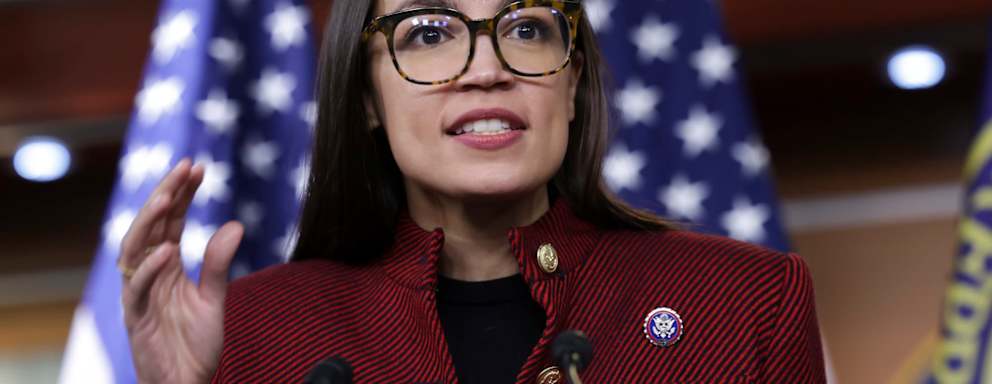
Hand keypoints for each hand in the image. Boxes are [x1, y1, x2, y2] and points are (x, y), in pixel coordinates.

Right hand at [119, 159, 243, 383]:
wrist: (185, 383)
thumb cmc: (194, 344)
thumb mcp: (214, 299)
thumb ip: (218, 264)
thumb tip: (235, 224)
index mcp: (165, 264)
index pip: (170, 220)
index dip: (181, 193)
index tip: (198, 167)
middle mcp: (148, 273)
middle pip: (150, 226)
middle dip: (165, 194)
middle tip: (184, 167)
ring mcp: (139, 294)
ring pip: (134, 250)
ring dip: (149, 222)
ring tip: (167, 197)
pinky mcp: (135, 318)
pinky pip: (137, 289)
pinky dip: (150, 269)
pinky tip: (168, 250)